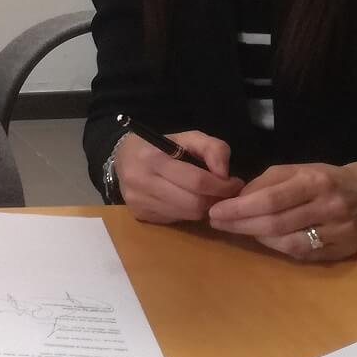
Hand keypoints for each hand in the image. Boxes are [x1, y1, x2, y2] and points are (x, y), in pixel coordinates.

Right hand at [113, 129, 243, 223]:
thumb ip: (213, 148)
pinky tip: (188, 200)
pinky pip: (176, 219)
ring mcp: (139, 201)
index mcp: (153, 158)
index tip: (235, 183)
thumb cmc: (159, 145)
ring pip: (187, 215)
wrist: (121, 158)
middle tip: (226, 193)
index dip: (222, 186)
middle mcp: (142, 182)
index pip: (196, 181)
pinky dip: (188, 212)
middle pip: (194, 203)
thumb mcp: (187, 137)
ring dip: (204, 207)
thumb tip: (225, 174)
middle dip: (216, 199)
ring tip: (208, 196)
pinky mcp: (140, 215)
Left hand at [207, 160, 356, 261]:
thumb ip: (265, 183)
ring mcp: (339, 232)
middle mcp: (329, 207)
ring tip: (238, 229)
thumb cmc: (324, 179)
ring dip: (257, 238)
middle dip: (241, 225)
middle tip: (217, 223)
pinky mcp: (343, 250)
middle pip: (276, 223)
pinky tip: (264, 239)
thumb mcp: (296, 170)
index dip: (239, 208)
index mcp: (315, 182)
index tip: (215, 211)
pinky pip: (303, 254)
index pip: (271, 199)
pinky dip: (278, 247)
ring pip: (288, 243)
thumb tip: (236, 199)